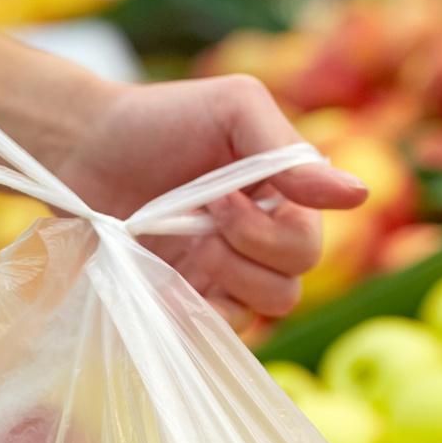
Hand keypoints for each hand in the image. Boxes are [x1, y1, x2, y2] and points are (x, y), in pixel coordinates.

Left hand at [53, 76, 367, 328]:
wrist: (82, 146)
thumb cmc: (161, 119)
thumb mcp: (234, 109)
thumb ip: (290, 155)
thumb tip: (359, 195)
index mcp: (279, 199)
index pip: (308, 243)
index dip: (270, 232)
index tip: (220, 197)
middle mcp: (256, 243)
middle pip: (290, 284)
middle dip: (247, 255)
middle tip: (202, 221)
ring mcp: (219, 277)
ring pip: (258, 313)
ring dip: (224, 282)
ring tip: (184, 248)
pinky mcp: (181, 301)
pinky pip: (213, 333)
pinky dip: (197, 316)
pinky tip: (167, 286)